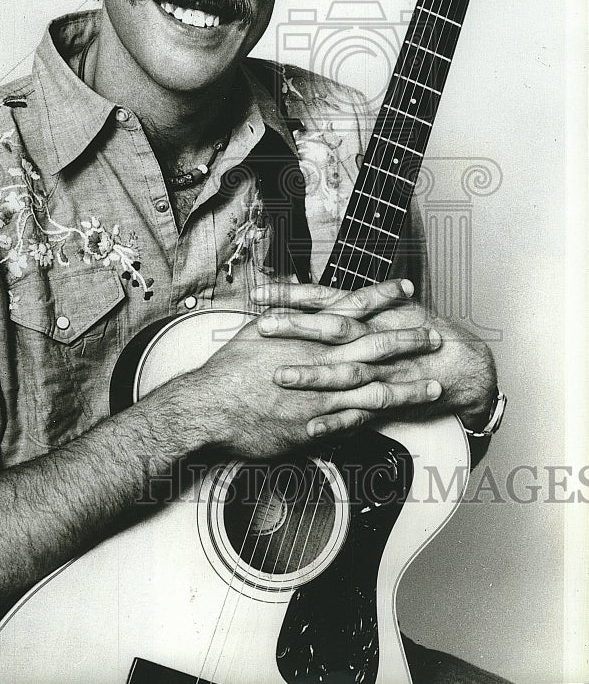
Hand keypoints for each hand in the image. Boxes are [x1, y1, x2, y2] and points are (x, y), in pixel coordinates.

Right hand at [184, 278, 443, 457]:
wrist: (212, 406)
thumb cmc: (230, 367)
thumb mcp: (256, 327)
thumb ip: (284, 313)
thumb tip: (296, 293)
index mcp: (307, 334)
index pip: (353, 308)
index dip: (383, 297)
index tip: (407, 287)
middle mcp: (321, 362)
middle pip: (375, 348)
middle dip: (409, 341)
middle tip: (436, 337)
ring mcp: (323, 397)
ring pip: (376, 390)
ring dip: (409, 388)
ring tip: (436, 387)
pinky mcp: (316, 427)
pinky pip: (355, 423)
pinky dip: (377, 418)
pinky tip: (397, 417)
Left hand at [250, 280, 497, 431]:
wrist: (465, 365)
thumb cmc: (421, 330)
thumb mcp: (387, 307)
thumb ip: (348, 302)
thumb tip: (306, 295)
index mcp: (371, 312)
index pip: (324, 298)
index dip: (291, 295)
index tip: (258, 294)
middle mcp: (375, 338)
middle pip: (331, 330)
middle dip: (297, 328)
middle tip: (262, 328)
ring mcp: (381, 372)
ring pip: (344, 372)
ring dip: (312, 374)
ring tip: (279, 376)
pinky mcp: (387, 403)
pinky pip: (359, 415)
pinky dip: (337, 423)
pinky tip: (311, 428)